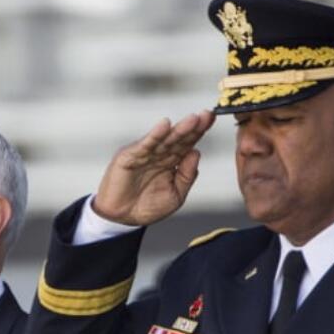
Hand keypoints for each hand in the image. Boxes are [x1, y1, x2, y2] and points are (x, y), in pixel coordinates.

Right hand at [93, 110, 214, 225]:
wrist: (121, 218)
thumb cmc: (146, 207)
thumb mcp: (175, 195)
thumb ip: (186, 176)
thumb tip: (196, 153)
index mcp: (171, 162)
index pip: (187, 144)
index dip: (199, 132)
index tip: (212, 119)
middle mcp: (159, 155)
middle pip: (178, 138)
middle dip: (193, 127)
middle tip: (207, 115)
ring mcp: (144, 154)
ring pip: (164, 139)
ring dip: (178, 129)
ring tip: (193, 120)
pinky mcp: (129, 157)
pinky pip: (144, 145)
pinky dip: (154, 135)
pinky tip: (165, 126)